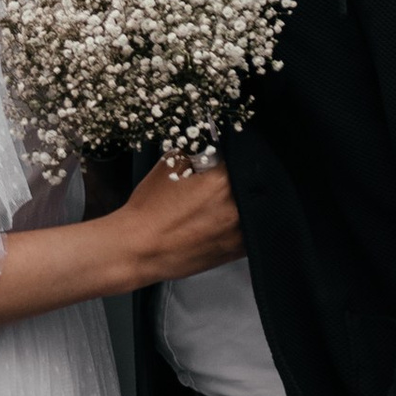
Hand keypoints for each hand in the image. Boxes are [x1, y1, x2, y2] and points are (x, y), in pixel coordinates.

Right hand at [113, 154, 242, 288]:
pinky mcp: (238, 252)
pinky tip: (220, 220)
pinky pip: (251, 231)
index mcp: (222, 181)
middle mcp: (237, 208)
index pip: (242, 158)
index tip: (224, 161)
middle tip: (219, 182)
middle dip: (239, 180)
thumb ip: (197, 151)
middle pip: (252, 185)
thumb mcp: (169, 164)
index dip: (232, 157)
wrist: (140, 249)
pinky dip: (241, 223)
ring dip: (243, 202)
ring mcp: (241, 233)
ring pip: (255, 209)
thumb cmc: (150, 209)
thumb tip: (214, 143)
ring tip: (217, 203)